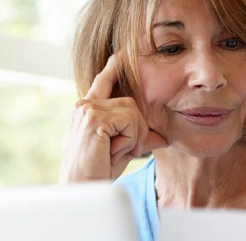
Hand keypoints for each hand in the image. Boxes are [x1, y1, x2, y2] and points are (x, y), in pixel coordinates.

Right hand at [59, 54, 168, 182]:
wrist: (81, 190)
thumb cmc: (98, 172)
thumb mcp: (122, 150)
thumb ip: (138, 137)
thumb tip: (164, 137)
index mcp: (87, 109)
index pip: (104, 81)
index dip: (114, 68)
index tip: (121, 55)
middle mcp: (85, 105)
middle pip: (131, 103)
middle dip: (136, 129)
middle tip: (119, 150)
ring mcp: (88, 110)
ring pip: (133, 113)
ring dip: (132, 137)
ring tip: (113, 152)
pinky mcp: (94, 120)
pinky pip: (131, 122)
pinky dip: (128, 141)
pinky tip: (111, 152)